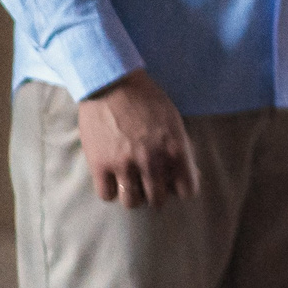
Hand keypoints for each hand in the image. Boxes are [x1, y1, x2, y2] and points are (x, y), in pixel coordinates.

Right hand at [77, 69, 199, 208]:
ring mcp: (125, 165)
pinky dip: (111, 191)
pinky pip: (107, 195)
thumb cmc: (147, 99)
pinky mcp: (100, 165)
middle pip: (158, 199)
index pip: (187, 189)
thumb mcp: (173, 120)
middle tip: (150, 184)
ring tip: (131, 184)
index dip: (181, 188)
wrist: (112, 84)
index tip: (174, 183)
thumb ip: (179, 148)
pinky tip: (113, 179)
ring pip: (132, 202)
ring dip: (133, 196)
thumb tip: (184, 174)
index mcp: (175, 148)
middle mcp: (152, 160)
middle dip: (156, 194)